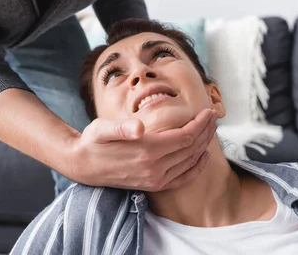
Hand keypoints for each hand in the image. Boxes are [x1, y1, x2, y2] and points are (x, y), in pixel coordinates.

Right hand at [64, 108, 217, 191]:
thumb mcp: (102, 128)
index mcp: (146, 150)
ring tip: (211, 130)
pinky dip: (196, 168)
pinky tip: (202, 156)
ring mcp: (154, 179)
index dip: (200, 124)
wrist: (83, 165)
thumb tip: (139, 128)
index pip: (185, 136)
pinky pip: (182, 179)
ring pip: (190, 161)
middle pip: (191, 148)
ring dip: (204, 145)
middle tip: (215, 117)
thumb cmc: (94, 140)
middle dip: (206, 132)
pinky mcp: (153, 185)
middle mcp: (154, 168)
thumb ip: (122, 127)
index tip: (209, 112)